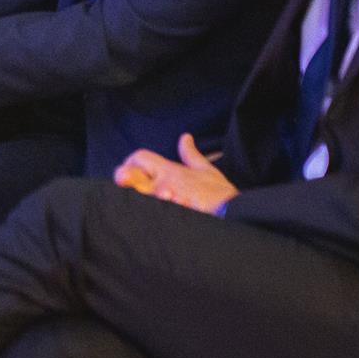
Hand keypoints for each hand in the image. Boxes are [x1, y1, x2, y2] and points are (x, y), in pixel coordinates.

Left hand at [113, 134, 237, 215]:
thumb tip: (184, 138)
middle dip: (123, 177)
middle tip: (125, 182)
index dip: (131, 162)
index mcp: (169, 170)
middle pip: (130, 173)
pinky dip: (145, 217)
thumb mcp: (206, 170)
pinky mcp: (169, 219)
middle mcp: (163, 183)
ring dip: (134, 198)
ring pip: (136, 196)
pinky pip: (148, 217)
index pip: (140, 157)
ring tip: (139, 202)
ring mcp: (164, 201)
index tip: (128, 174)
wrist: (234, 215)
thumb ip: (191, 155)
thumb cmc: (220, 195)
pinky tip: (146, 219)